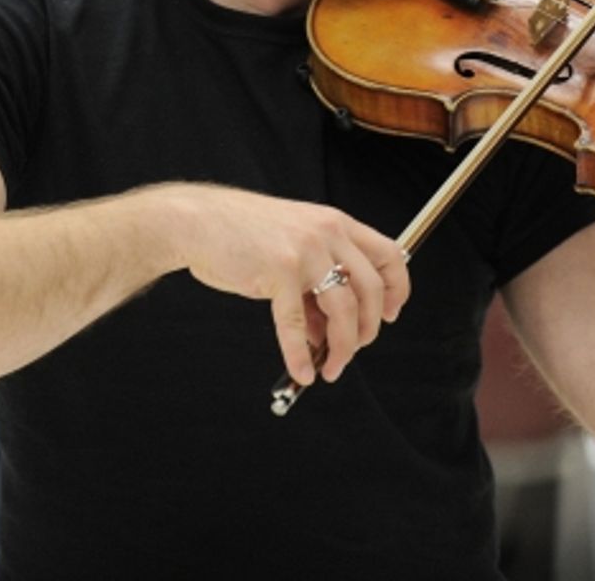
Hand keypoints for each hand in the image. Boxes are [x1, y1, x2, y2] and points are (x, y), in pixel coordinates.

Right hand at [166, 184, 409, 386]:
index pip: (390, 254)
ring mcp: (305, 251)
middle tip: (355, 349)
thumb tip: (329, 332)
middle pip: (371, 288)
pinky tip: (302, 372)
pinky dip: (300, 355)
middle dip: (368, 328)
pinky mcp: (279, 271)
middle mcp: (328, 233)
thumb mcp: (293, 250)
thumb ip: (316, 284)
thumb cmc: (243, 236)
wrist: (197, 222)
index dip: (397, 289)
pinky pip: (297, 324)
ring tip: (331, 368)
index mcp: (336, 223)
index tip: (390, 315)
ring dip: (342, 348)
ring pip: (343, 309)